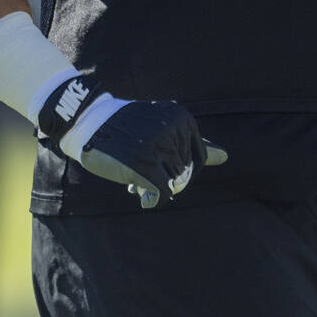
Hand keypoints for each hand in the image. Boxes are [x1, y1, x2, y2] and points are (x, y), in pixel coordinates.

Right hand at [37, 75, 227, 208]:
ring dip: (154, 187)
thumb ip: (195, 142)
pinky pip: (163, 194)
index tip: (161, 164)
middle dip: (165, 177)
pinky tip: (138, 191)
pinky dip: (153, 198)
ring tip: (135, 177)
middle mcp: (174, 130)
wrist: (89, 121)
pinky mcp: (142, 164)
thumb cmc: (129, 127)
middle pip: (185, 173)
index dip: (181, 169)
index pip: (198, 159)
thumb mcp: (164, 126)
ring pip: (174, 184)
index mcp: (183, 118)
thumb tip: (227, 156)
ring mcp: (158, 146)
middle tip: (141, 169)